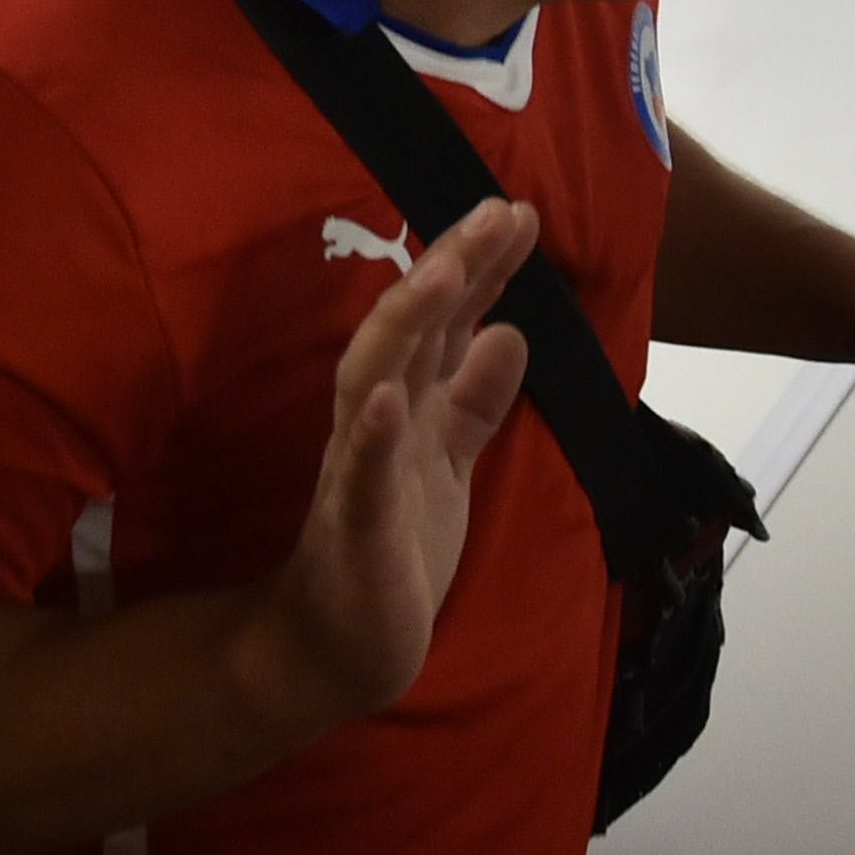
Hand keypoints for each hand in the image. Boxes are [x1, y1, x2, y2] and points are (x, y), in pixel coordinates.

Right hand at [251, 198, 538, 722]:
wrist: (337, 647)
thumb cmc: (392, 553)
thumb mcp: (448, 467)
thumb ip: (473, 404)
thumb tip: (510, 333)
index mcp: (405, 409)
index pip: (444, 326)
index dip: (479, 270)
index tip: (516, 211)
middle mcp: (376, 423)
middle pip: (409, 330)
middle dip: (450, 267)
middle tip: (495, 208)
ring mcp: (360, 470)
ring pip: (375, 379)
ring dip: (406, 324)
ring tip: (444, 270)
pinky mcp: (354, 528)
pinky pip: (359, 476)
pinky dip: (372, 435)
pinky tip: (389, 397)